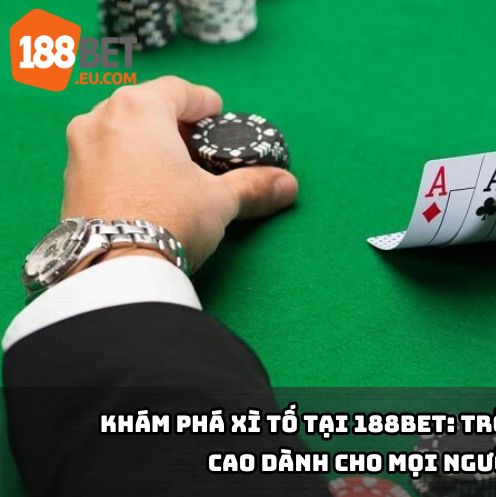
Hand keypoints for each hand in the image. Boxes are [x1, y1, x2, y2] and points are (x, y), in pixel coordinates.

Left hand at [62, 76, 297, 270]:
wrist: (113, 270)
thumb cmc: (169, 218)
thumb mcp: (219, 200)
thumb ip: (253, 185)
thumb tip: (288, 185)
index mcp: (139, 108)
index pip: (178, 90)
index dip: (204, 103)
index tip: (219, 117)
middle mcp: (100, 119)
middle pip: (145, 109)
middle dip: (174, 126)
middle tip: (200, 150)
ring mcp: (78, 151)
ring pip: (120, 134)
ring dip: (148, 146)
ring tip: (174, 175)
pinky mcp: (68, 183)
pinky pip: (104, 161)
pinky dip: (126, 168)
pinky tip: (146, 195)